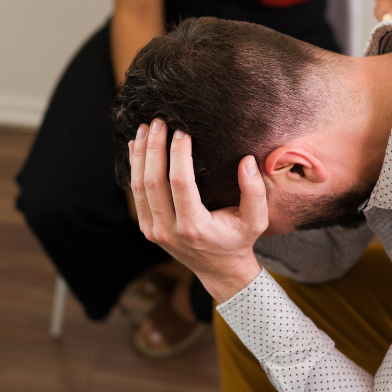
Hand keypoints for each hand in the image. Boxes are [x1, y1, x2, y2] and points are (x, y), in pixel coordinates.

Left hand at [130, 118, 265, 302]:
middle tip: (159, 121)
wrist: (219, 270)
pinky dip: (134, 168)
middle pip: (153, 182)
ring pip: (138, 187)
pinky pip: (136, 194)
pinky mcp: (147, 228)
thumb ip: (255, 192)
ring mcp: (154, 231)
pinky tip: (137, 147)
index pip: (180, 183)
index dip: (178, 154)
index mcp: (194, 227)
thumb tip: (247, 161)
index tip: (183, 131)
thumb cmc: (239, 241)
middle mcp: (169, 230)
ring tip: (146, 128)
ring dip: (141, 155)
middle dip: (155, 148)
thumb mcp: (257, 221)